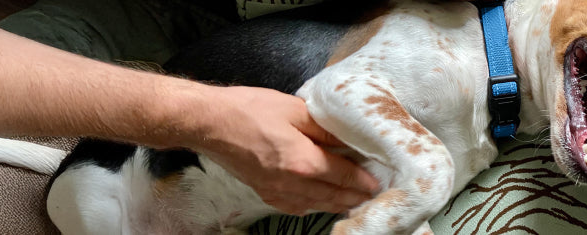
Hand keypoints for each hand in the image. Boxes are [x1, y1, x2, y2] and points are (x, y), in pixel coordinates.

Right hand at [181, 86, 380, 214]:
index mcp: (303, 162)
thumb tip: (349, 136)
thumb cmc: (248, 110)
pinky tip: (318, 203)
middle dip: (355, 197)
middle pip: (332, 196)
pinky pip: (294, 207)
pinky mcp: (263, 191)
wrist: (208, 123)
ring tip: (353, 201)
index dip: (363, 180)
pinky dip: (311, 206)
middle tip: (373, 195)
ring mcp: (275, 191)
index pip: (343, 176)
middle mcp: (291, 183)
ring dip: (336, 204)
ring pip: (314, 205)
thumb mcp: (295, 110)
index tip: (378, 182)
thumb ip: (325, 127)